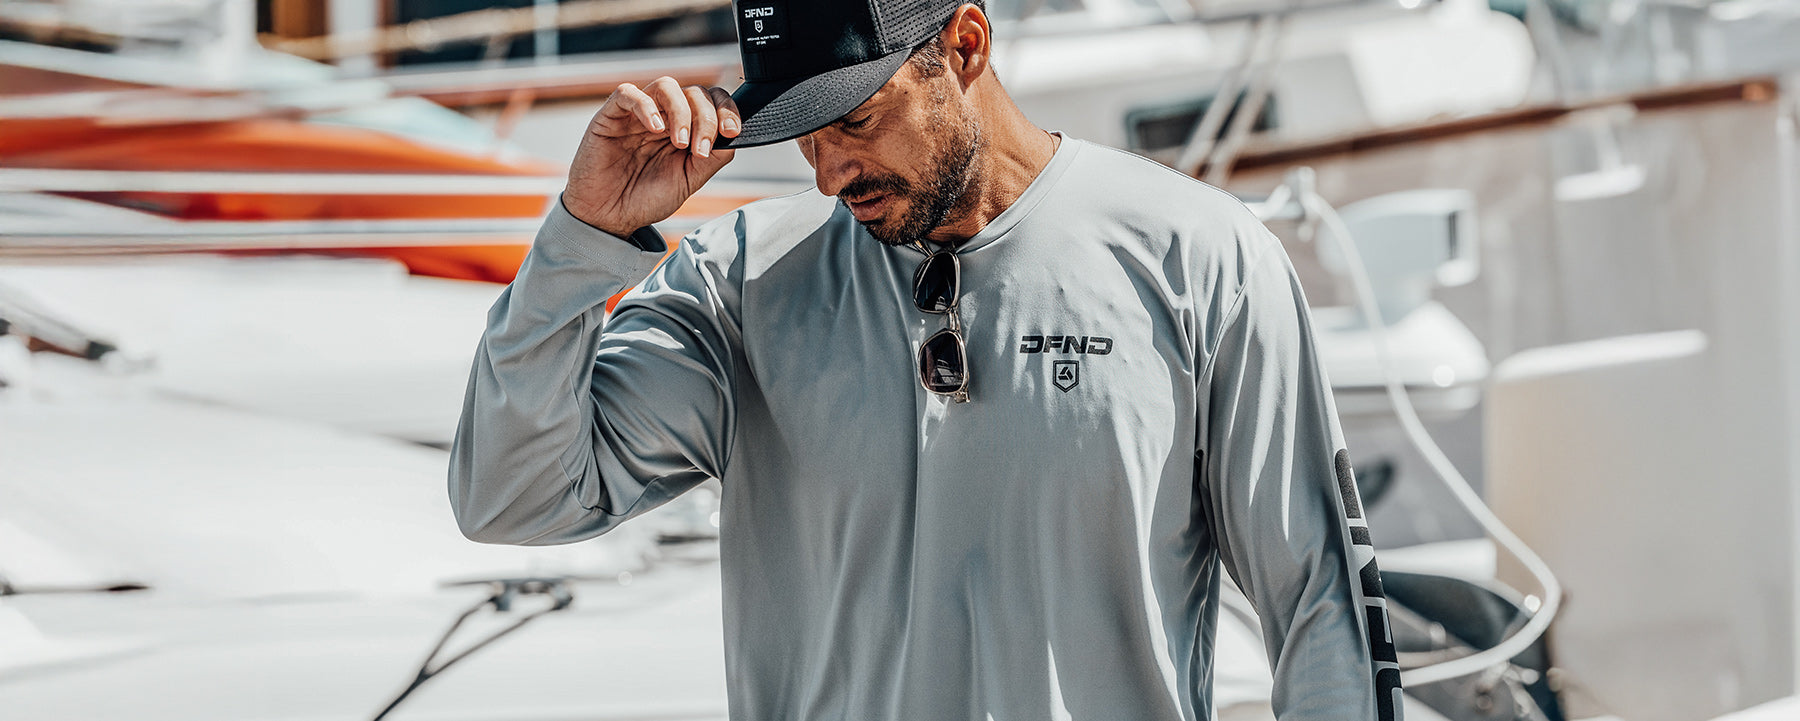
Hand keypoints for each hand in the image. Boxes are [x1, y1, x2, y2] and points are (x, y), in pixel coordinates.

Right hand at [563, 77, 741, 237]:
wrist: (608, 217)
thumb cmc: (644, 198)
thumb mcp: (689, 181)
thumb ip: (712, 157)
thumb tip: (734, 136)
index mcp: (685, 128)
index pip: (712, 101)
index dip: (726, 109)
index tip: (731, 131)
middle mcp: (664, 116)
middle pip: (694, 92)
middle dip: (706, 118)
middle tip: (699, 149)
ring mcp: (638, 114)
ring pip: (666, 86)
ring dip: (681, 111)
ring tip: (679, 142)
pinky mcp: (610, 115)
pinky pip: (628, 93)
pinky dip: (646, 106)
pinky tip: (655, 129)